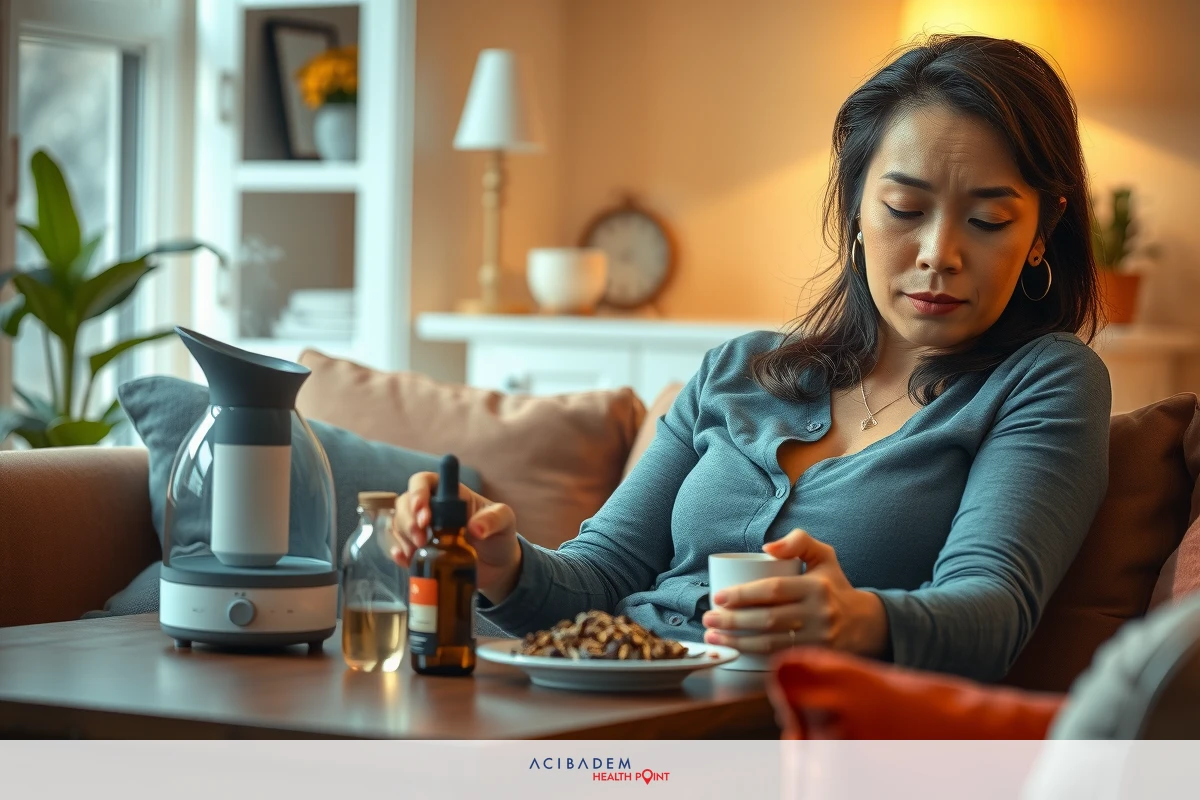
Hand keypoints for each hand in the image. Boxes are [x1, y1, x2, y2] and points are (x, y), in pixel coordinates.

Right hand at [391, 472, 522, 603]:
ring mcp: (422, 530)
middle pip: (404, 502)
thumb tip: (475, 528)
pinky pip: (398, 547)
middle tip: (422, 538)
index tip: (424, 514)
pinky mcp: (419, 551)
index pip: (425, 481)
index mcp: (450, 495)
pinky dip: (397, 552)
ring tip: (418, 551)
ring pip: (397, 523)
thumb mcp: (505, 522)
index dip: (418, 493)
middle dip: (408, 520)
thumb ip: (494, 519)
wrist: (497, 566)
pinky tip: (404, 559)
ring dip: (403, 536)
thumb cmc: (499, 536)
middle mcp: (432, 509)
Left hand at [701, 529, 888, 657]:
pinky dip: (754, 656)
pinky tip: (735, 650)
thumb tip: (766, 548)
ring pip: (771, 642)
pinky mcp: (815, 658)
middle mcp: (818, 614)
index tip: (718, 597)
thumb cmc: (833, 585)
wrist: (865, 623)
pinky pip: (780, 658)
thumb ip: (798, 541)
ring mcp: (818, 640)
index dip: (743, 594)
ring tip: (714, 634)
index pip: (773, 590)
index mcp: (816, 587)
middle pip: (768, 619)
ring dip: (737, 640)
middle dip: (733, 620)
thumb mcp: (823, 555)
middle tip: (708, 617)